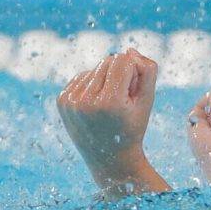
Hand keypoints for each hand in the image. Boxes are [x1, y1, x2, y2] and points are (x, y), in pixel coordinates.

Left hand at [56, 49, 169, 198]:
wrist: (108, 159)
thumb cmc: (132, 127)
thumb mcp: (148, 100)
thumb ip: (148, 70)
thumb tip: (128, 50)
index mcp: (110, 102)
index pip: (123, 60)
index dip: (135, 70)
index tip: (136, 89)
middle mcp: (86, 101)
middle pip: (109, 61)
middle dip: (121, 73)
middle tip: (124, 98)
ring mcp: (71, 101)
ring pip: (96, 67)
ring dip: (107, 78)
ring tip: (111, 103)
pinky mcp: (62, 100)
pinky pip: (83, 76)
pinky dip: (94, 84)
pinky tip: (98, 103)